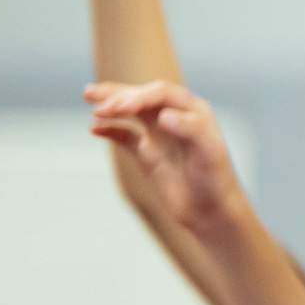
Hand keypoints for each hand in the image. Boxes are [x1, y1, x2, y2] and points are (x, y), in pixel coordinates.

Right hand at [85, 80, 250, 235]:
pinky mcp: (147, 152)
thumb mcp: (209, 153)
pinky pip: (124, 135)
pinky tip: (94, 129)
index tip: (121, 107)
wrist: (211, 211)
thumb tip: (163, 116)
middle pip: (143, 97)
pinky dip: (109, 130)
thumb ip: (191, 129)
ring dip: (111, 104)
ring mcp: (160, 134)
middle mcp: (176, 117)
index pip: (162, 93)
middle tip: (95, 101)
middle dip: (119, 95)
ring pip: (131, 112)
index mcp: (194, 110)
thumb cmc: (216, 179)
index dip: (140, 95)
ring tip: (89, 97)